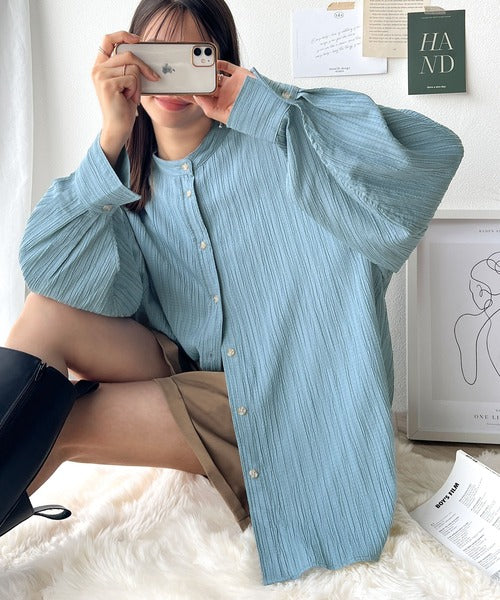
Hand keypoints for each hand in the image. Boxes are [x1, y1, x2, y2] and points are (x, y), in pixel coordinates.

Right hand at [92, 31, 159, 165]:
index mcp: (100, 66)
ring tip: (131, 95)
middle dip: (143, 67)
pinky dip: (136, 90)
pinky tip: (128, 100)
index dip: (123, 35)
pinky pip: (132, 78)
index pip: (108, 39)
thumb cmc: (123, 107)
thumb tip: (141, 53)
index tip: (137, 39)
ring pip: (132, 67)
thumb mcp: (125, 83)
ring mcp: (101, 76)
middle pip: (127, 54)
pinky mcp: (108, 84)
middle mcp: (97, 69)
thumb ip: (126, 68)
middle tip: (153, 77)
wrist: (117, 128)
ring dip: (138, 84)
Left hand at [193, 60, 254, 123]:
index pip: (205, 97)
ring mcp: (232, 83)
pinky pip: (227, 66)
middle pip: (209, 84)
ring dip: (208, 71)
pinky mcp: (239, 74)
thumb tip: (196, 96)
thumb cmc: (247, 116)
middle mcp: (226, 94)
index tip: (187, 87)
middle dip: (200, 80)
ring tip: (199, 67)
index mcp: (221, 104)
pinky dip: (218, 63)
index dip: (197, 92)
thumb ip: (208, 107)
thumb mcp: (223, 116)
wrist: (265, 108)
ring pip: (216, 75)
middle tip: (191, 74)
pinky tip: (212, 62)